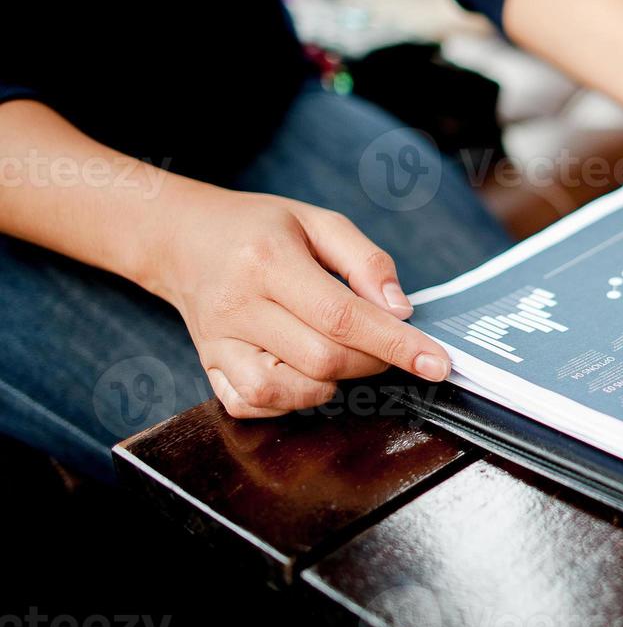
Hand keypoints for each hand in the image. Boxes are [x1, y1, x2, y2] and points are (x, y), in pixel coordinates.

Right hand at [145, 188, 452, 418]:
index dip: (396, 344)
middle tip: (383, 342)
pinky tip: (302, 372)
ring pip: (288, 392)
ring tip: (339, 352)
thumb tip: (401, 311)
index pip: (343, 317)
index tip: (437, 364)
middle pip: (322, 359)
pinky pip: (253, 405)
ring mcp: (218, 343)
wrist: (181, 238)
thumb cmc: (258, 228)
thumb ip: (367, 262)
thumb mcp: (318, 222)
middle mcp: (238, 307)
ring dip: (331, 384)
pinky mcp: (208, 367)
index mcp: (268, 261)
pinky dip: (289, 401)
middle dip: (371, 360)